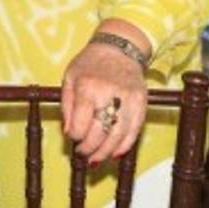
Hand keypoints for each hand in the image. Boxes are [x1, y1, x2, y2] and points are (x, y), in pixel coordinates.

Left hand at [61, 42, 146, 164]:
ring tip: (96, 159)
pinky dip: (125, 146)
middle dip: (89, 148)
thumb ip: (66, 106)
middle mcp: (109, 94)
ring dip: (106, 152)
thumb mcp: (69, 78)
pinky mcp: (142, 104)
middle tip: (82, 154)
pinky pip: (134, 131)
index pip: (80, 123)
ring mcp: (128, 100)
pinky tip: (114, 153)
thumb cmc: (89, 64)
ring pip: (118, 136)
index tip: (72, 136)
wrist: (119, 48)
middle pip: (100, 133)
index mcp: (87, 87)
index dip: (74, 135)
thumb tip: (68, 133)